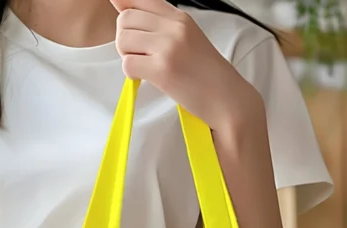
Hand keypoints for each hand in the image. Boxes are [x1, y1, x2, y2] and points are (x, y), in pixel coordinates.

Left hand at [111, 0, 263, 131]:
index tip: (128, 24)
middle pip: (125, 19)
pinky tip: (148, 77)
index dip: (124, 7)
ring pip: (123, 40)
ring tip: (145, 66)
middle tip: (140, 55)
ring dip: (127, 56)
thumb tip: (119, 3)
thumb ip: (158, 23)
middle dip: (125, 39)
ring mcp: (168, 47)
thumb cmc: (206, 73)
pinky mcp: (162, 70)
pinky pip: (128, 64)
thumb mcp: (187, 37)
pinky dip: (132, 74)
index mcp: (179, 17)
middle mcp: (174, 27)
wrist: (226, 98)